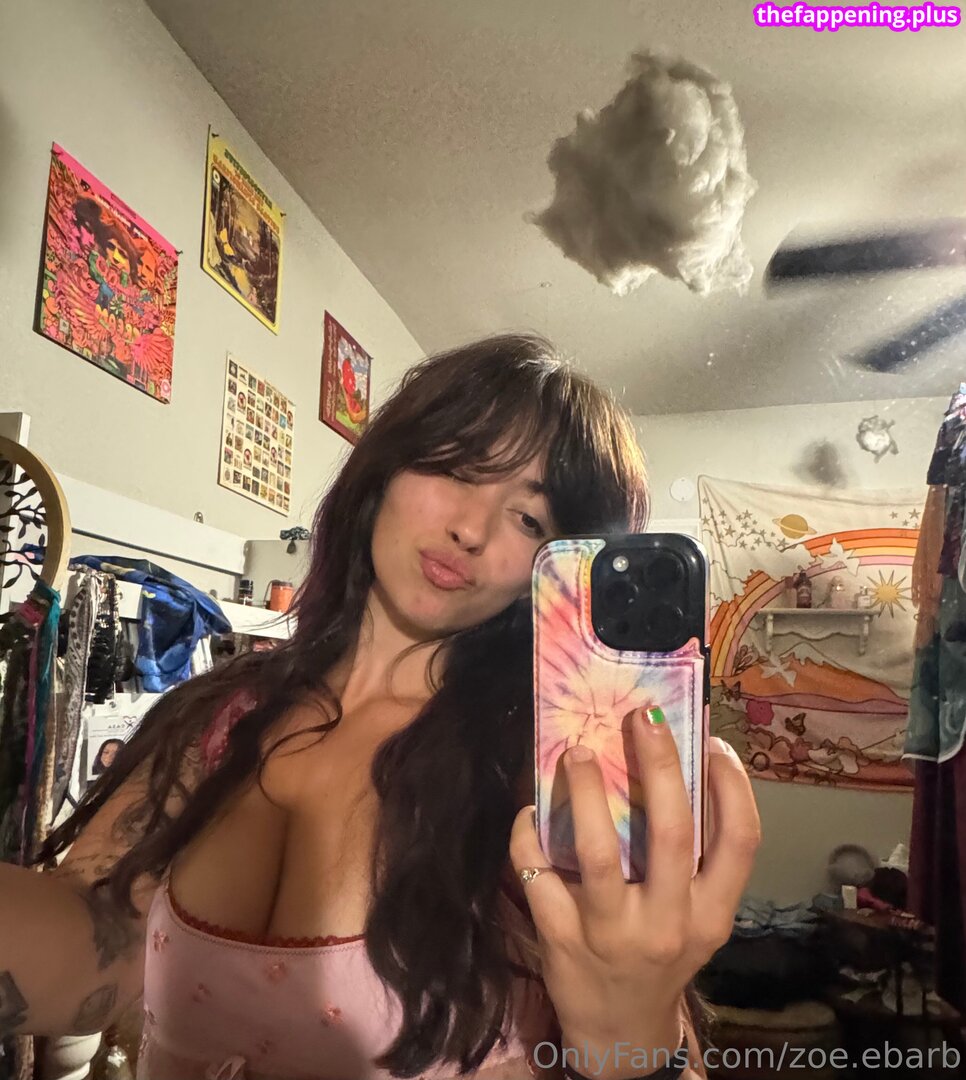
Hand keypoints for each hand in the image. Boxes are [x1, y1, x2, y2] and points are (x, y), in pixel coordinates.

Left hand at [509, 710, 759, 1078]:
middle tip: (643, 715)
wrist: (621, 1032)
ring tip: (579, 751)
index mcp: (712, 914)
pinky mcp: (562, 937)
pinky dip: (529, 833)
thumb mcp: (695, 917)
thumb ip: (693, 858)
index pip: (741, 842)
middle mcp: (669, 924)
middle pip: (673, 834)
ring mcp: (612, 933)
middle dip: (660, 765)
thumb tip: (675, 766)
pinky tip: (531, 810)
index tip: (714, 742)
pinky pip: (539, 872)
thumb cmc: (662, 954)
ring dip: (588, 792)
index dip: (733, 786)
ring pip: (600, 851)